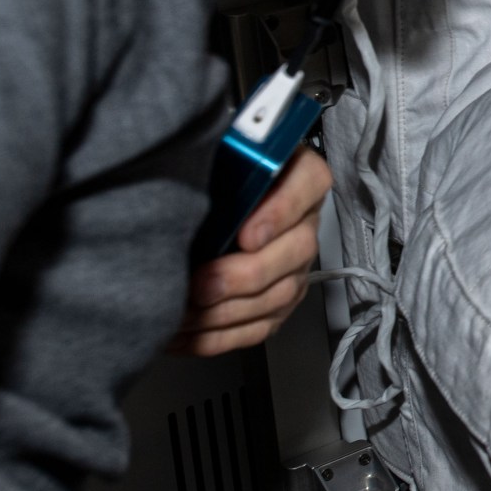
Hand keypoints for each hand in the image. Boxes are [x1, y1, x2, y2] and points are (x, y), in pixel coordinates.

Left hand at [172, 150, 331, 356]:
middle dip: (243, 275)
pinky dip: (217, 337)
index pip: (308, 184)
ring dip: (225, 313)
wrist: (207, 205)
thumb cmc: (214, 175)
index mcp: (295, 173)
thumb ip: (214, 155)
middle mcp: (302, 222)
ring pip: (275, 297)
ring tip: (182, 314)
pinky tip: (183, 335)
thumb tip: (186, 165)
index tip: (246, 234)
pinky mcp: (277, 301)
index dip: (280, 213)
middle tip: (201, 284)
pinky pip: (257, 328)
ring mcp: (294, 266)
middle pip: (294, 252)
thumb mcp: (217, 154)